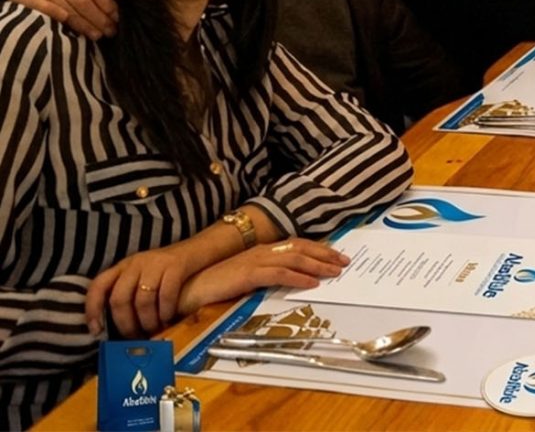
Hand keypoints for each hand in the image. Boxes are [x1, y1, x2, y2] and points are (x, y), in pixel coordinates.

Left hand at [87, 241, 212, 337]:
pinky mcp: (176, 265)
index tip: (97, 331)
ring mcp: (156, 262)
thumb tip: (120, 328)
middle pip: (119, 298)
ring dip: (147, 321)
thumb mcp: (145, 276)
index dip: (92, 310)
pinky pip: (166, 294)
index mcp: (124, 266)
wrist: (202, 247)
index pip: (98, 287)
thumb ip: (131, 294)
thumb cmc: (171, 270)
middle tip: (135, 337)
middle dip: (126, 324)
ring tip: (154, 330)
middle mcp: (136, 263)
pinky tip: (169, 318)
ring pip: (142, 299)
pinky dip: (166, 311)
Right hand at [177, 240, 349, 318]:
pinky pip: (279, 274)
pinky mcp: (247, 274)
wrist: (188, 289)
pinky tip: (312, 283)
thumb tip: (293, 280)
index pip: (297, 245)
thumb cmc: (216, 286)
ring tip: (335, 272)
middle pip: (300, 248)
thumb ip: (267, 275)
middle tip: (345, 262)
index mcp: (262, 251)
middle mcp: (261, 251)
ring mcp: (254, 261)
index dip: (318, 249)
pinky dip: (298, 277)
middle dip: (325, 254)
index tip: (337, 256)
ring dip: (317, 265)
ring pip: (294, 259)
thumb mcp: (247, 278)